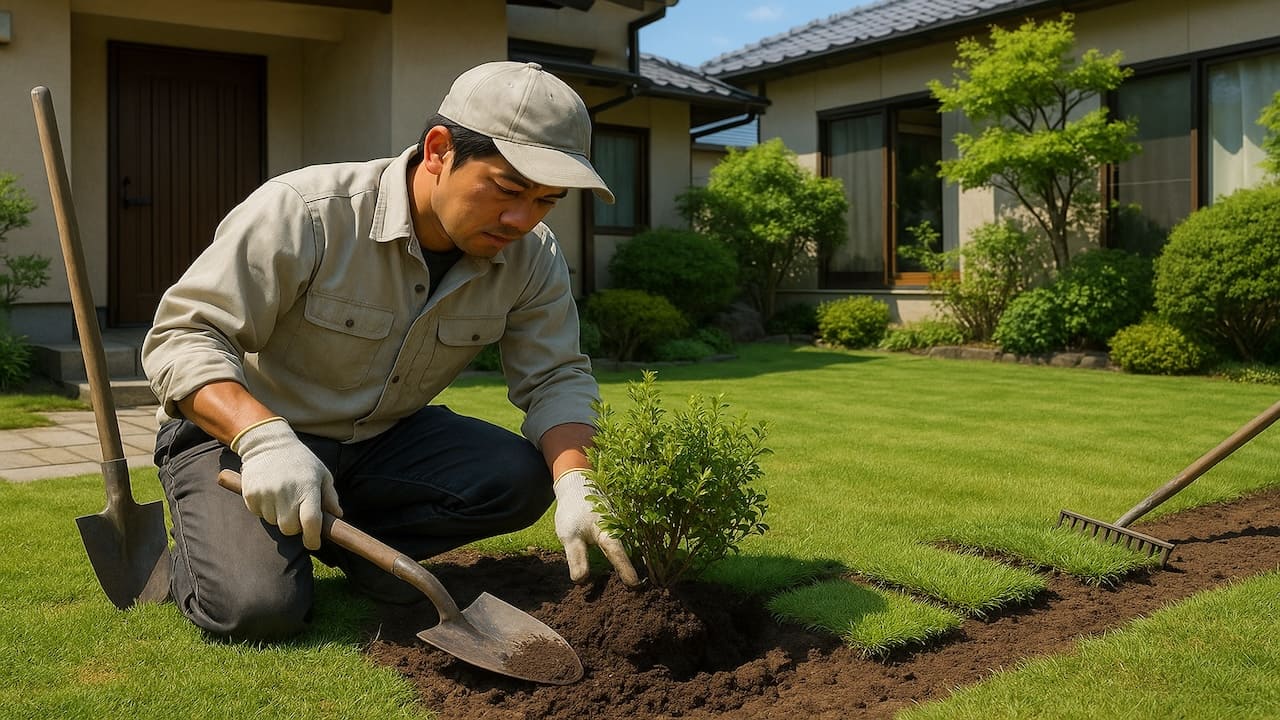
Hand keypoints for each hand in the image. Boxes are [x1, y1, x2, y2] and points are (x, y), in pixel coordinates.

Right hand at [231, 417, 341, 549]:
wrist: (268, 443)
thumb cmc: (300, 460)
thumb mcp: (321, 473)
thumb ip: (330, 496)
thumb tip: (337, 516)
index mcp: (308, 487)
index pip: (310, 522)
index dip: (312, 538)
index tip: (314, 543)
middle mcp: (286, 491)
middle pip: (290, 529)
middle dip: (295, 526)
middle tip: (296, 512)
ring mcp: (266, 493)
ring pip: (274, 523)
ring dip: (279, 516)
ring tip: (282, 496)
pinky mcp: (250, 494)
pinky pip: (259, 514)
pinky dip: (265, 509)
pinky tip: (269, 493)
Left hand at [553, 469, 639, 585]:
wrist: (576, 486)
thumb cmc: (574, 511)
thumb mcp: (570, 536)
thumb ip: (576, 558)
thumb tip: (582, 581)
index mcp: (608, 533)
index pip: (618, 555)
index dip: (626, 570)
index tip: (635, 586)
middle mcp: (619, 532)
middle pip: (625, 556)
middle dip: (630, 573)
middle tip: (636, 594)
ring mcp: (619, 530)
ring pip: (625, 552)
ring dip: (626, 567)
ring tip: (629, 590)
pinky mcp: (616, 531)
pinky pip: (621, 548)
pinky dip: (621, 561)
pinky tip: (619, 573)